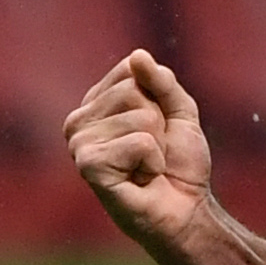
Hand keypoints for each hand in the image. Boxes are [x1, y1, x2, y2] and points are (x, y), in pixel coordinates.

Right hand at [64, 49, 211, 248]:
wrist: (186, 208)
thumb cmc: (179, 163)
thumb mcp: (179, 112)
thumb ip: (162, 82)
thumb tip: (137, 55)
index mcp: (96, 104)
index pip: (131, 71)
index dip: (160, 99)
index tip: (160, 126)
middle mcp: (80, 121)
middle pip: (134, 91)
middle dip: (159, 122)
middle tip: (154, 151)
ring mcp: (79, 144)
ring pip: (139, 117)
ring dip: (157, 145)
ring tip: (146, 167)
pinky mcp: (88, 165)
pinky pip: (139, 142)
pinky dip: (153, 161)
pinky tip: (141, 178)